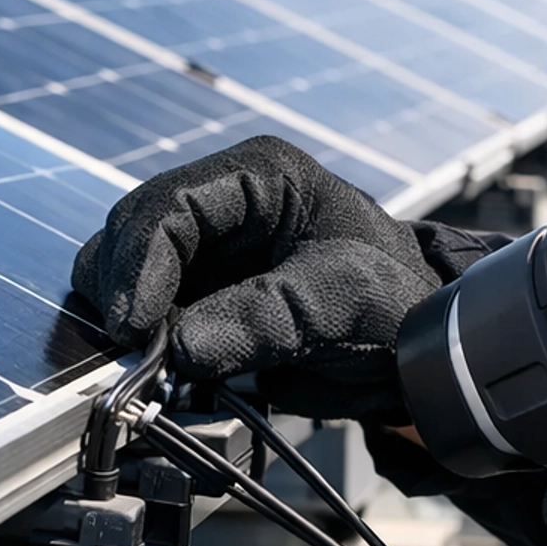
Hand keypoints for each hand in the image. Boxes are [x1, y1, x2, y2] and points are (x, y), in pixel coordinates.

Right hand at [72, 136, 494, 421]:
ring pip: (129, 273)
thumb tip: (181, 349)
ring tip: (151, 366)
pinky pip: (147, 312)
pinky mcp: (202, 293)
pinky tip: (161, 370)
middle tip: (134, 355)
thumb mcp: (346, 302)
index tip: (133, 326)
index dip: (139, 263)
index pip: (171, 204)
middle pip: (134, 233)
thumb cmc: (399, 304)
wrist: (421, 349)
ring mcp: (210, 248)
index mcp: (262, 175)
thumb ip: (268, 318)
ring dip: (128, 319)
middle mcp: (226, 201)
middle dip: (125, 292)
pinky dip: (142, 341)